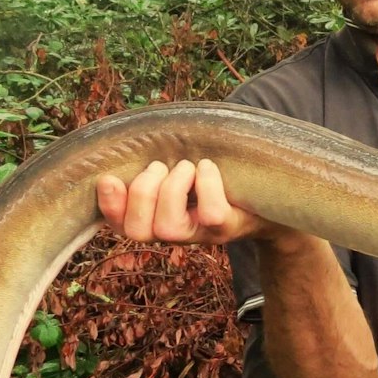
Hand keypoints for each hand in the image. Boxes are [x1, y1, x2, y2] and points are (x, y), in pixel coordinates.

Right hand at [96, 159, 274, 244]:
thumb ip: (157, 161)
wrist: (268, 194)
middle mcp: (174, 233)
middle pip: (137, 230)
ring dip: (173, 186)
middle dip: (142, 190)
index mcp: (156, 216)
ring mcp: (200, 235)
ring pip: (167, 226)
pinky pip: (209, 212)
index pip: (120, 225)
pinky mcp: (226, 229)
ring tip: (187, 167)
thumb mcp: (183, 165)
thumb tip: (130, 142)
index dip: (109, 206)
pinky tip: (209, 168)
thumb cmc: (217, 171)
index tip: (109, 178)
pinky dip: (206, 183)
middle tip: (162, 166)